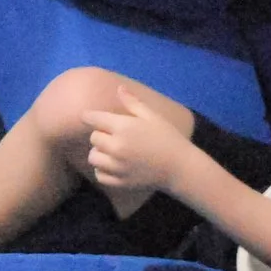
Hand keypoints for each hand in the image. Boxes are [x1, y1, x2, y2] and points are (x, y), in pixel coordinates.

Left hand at [78, 87, 195, 197]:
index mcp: (123, 127)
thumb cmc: (167, 138)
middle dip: (100, 134)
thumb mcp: (152, 116)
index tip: (91, 117)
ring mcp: (117, 166)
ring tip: (112, 151)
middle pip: (93, 138)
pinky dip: (103, 170)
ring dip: (100, 153)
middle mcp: (116, 147)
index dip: (90, 116)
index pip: (93, 119)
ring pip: (93, 157)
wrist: (180, 167)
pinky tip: (114, 165)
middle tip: (113, 135)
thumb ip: (133, 103)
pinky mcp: (119, 182)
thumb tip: (119, 88)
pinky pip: (99, 175)